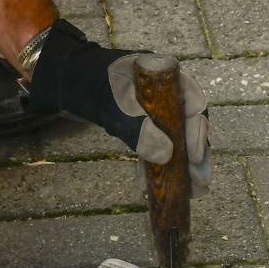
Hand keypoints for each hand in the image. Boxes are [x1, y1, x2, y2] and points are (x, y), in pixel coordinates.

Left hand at [24, 20, 210, 195]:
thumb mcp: (114, 107)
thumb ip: (139, 129)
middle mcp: (168, 90)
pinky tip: (154, 183)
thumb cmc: (92, 84)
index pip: (194, 103)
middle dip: (195, 154)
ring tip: (187, 191)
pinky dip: (158, 161)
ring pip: (177, 136)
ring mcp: (157, 106)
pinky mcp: (145, 121)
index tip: (196, 159)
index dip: (199, 132)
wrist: (69, 80)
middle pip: (191, 123)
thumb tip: (167, 155)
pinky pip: (158, 142)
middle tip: (199, 184)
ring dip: (181, 163)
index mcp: (166, 76)